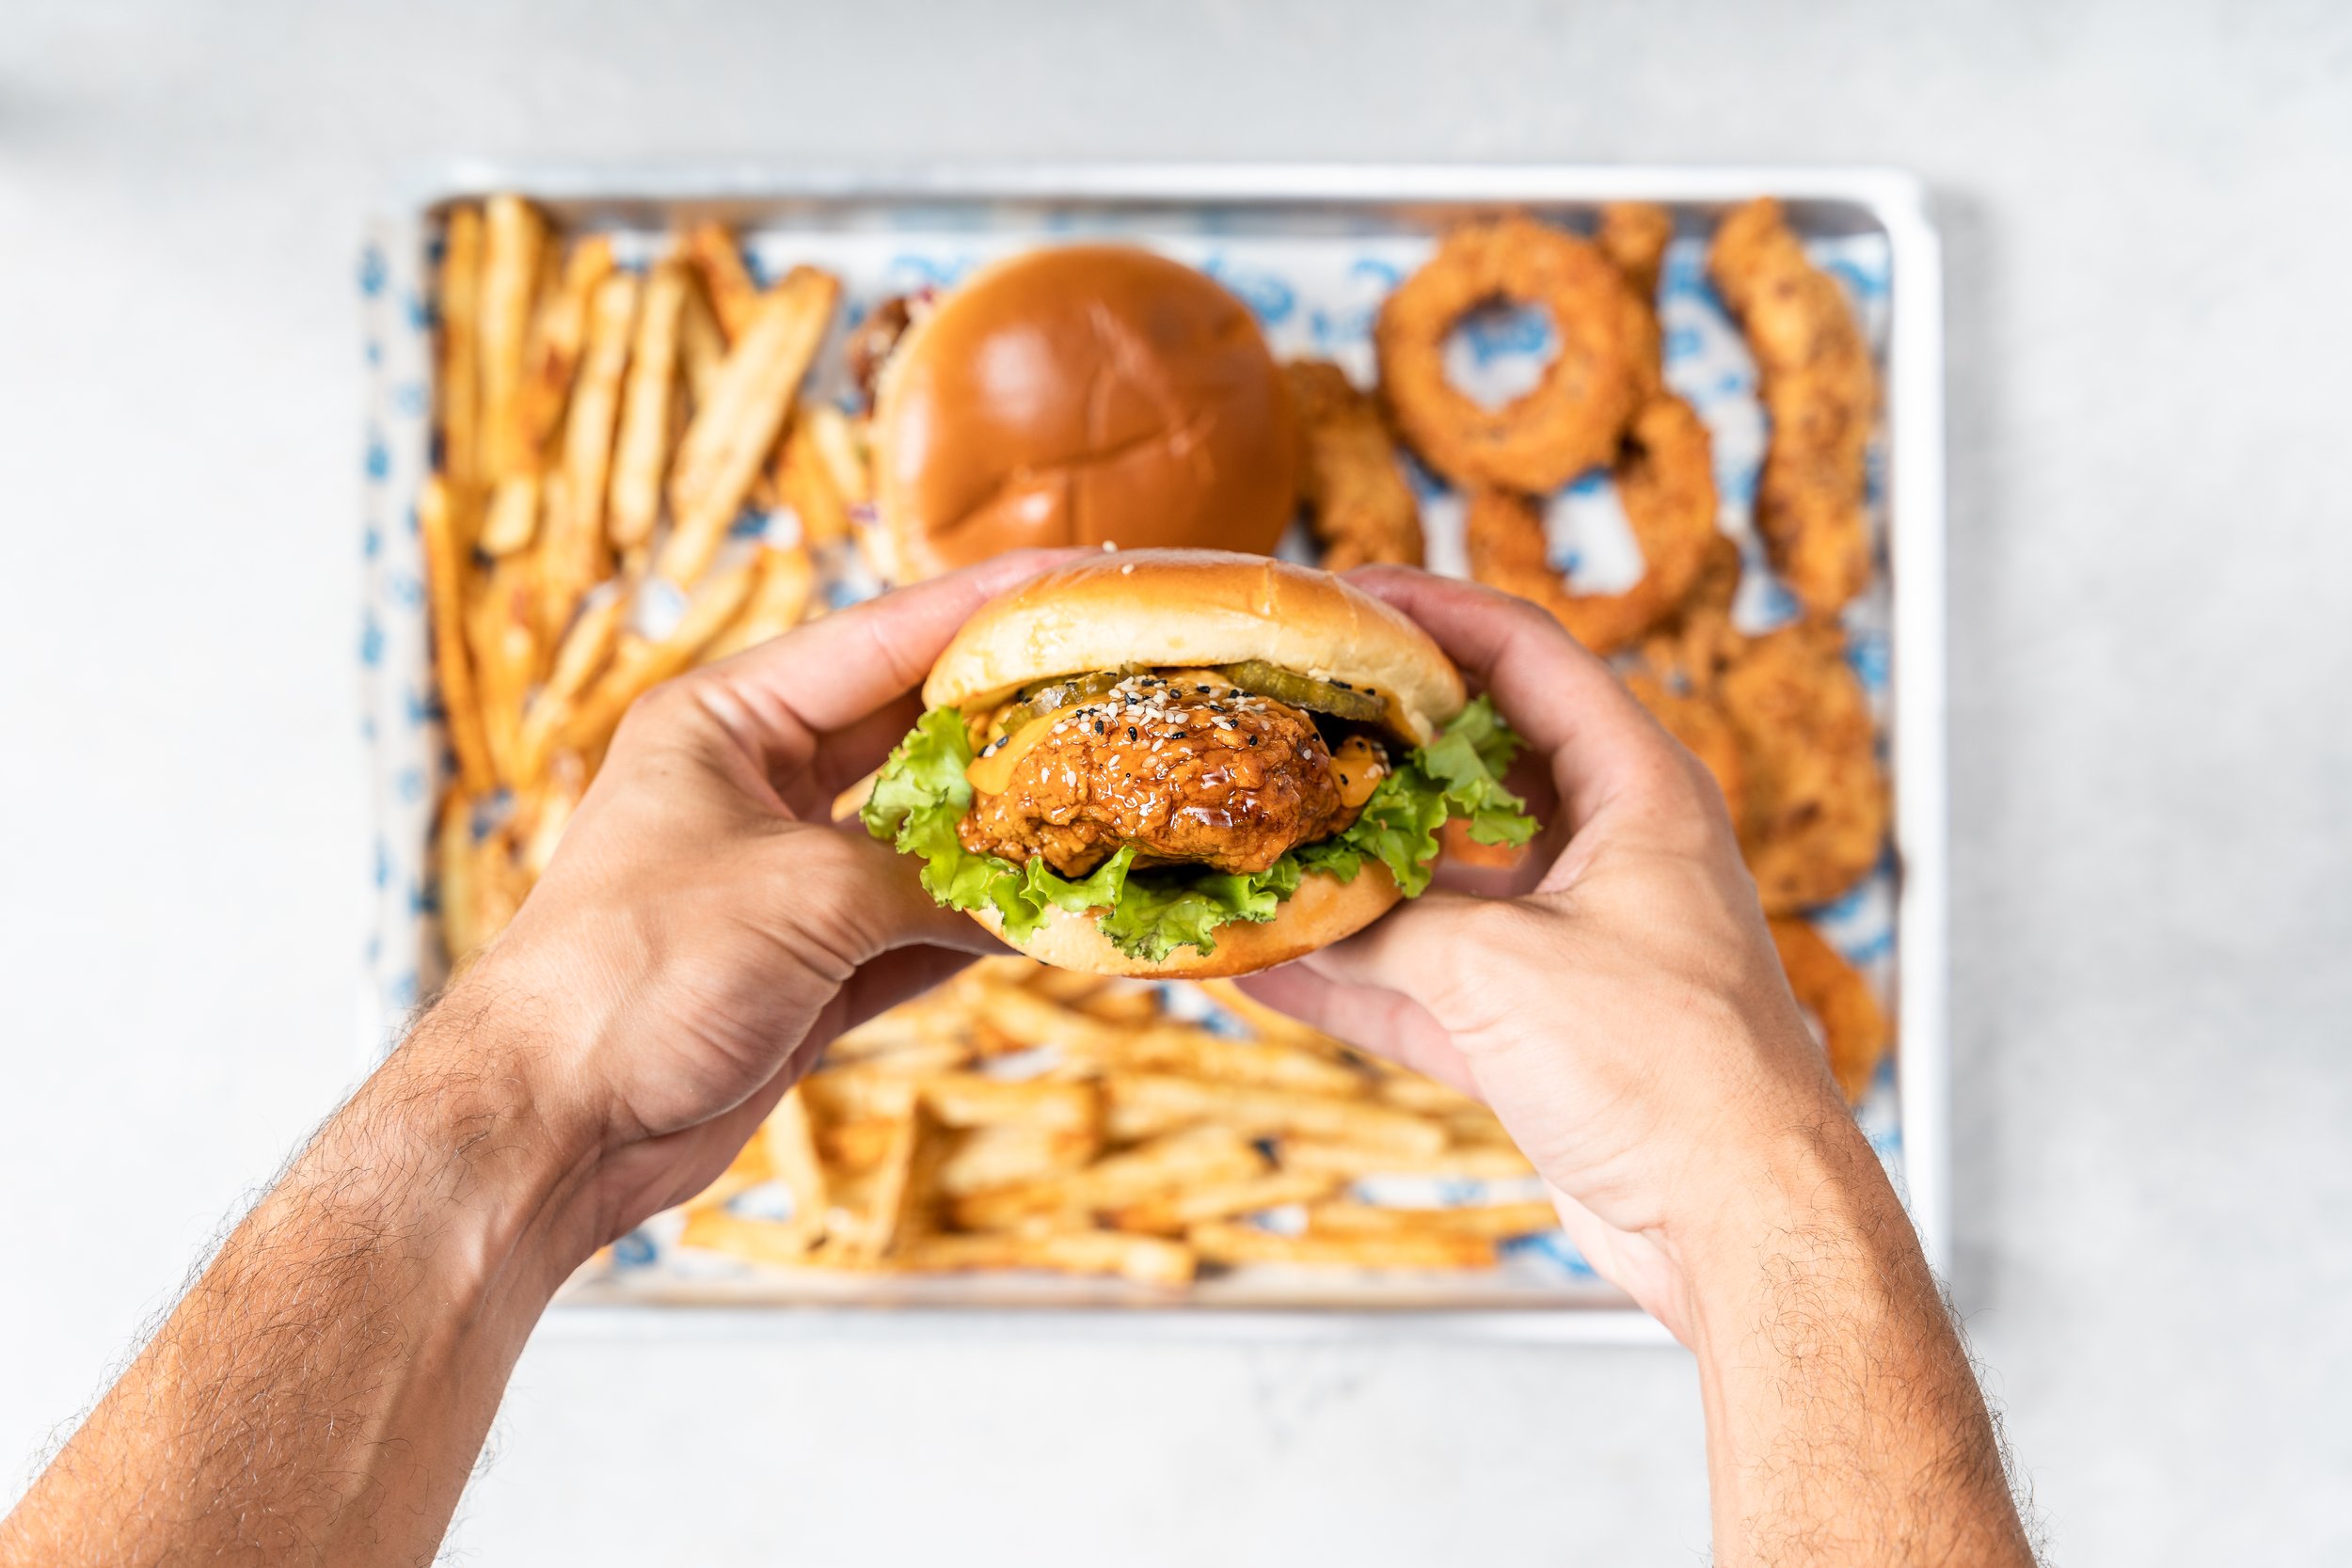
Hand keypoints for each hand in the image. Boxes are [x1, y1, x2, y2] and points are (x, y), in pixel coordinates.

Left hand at [452, 552, 1074, 1248]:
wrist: (550, 1128)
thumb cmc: (639, 970)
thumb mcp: (805, 893)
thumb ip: (932, 875)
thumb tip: (1042, 888)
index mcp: (728, 719)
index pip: (884, 637)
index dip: (992, 608)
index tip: (1088, 578)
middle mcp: (756, 786)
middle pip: (914, 733)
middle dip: (1015, 720)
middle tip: (1124, 692)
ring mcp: (786, 881)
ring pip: (926, 838)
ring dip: (1010, 834)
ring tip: (1114, 803)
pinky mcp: (809, 969)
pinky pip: (921, 930)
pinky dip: (984, 927)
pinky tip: (1060, 916)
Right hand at [1242, 570, 1855, 1342]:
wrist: (1741, 1224)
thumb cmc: (1664, 1066)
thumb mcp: (1500, 969)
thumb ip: (1389, 925)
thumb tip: (1289, 915)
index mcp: (1638, 790)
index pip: (1528, 654)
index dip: (1434, 610)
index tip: (1342, 592)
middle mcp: (1610, 851)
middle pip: (1475, 759)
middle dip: (1376, 738)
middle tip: (1279, 710)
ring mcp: (1575, 941)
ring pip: (1443, 877)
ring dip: (1352, 867)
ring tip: (1253, 834)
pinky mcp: (1544, 1028)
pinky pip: (1428, 980)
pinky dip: (1354, 975)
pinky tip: (1261, 966)